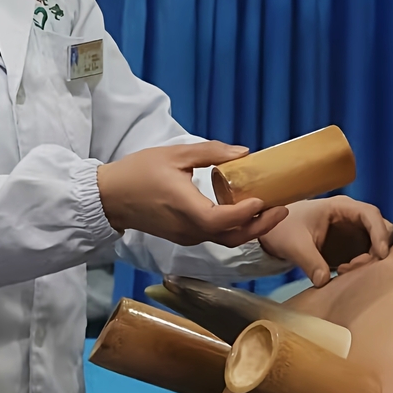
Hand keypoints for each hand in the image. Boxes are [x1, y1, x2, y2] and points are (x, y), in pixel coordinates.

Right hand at [97, 142, 289, 249]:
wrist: (109, 197)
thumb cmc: (139, 172)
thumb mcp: (175, 154)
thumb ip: (211, 152)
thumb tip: (244, 152)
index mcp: (185, 208)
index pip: (222, 221)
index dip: (245, 214)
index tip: (263, 199)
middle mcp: (188, 229)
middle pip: (231, 237)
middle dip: (261, 226)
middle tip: (283, 209)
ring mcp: (186, 236)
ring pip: (225, 240)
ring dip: (250, 229)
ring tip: (270, 211)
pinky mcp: (183, 236)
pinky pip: (214, 236)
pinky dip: (234, 228)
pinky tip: (244, 212)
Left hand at [258, 196, 392, 286]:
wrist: (276, 233)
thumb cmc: (284, 229)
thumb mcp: (293, 245)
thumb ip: (309, 261)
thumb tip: (324, 281)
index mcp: (341, 207)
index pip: (370, 214)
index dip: (379, 232)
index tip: (381, 254)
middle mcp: (353, 218)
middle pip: (382, 229)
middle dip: (377, 250)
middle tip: (356, 267)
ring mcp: (355, 233)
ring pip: (378, 245)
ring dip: (370, 261)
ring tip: (344, 271)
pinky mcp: (352, 248)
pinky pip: (368, 257)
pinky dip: (363, 267)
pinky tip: (342, 273)